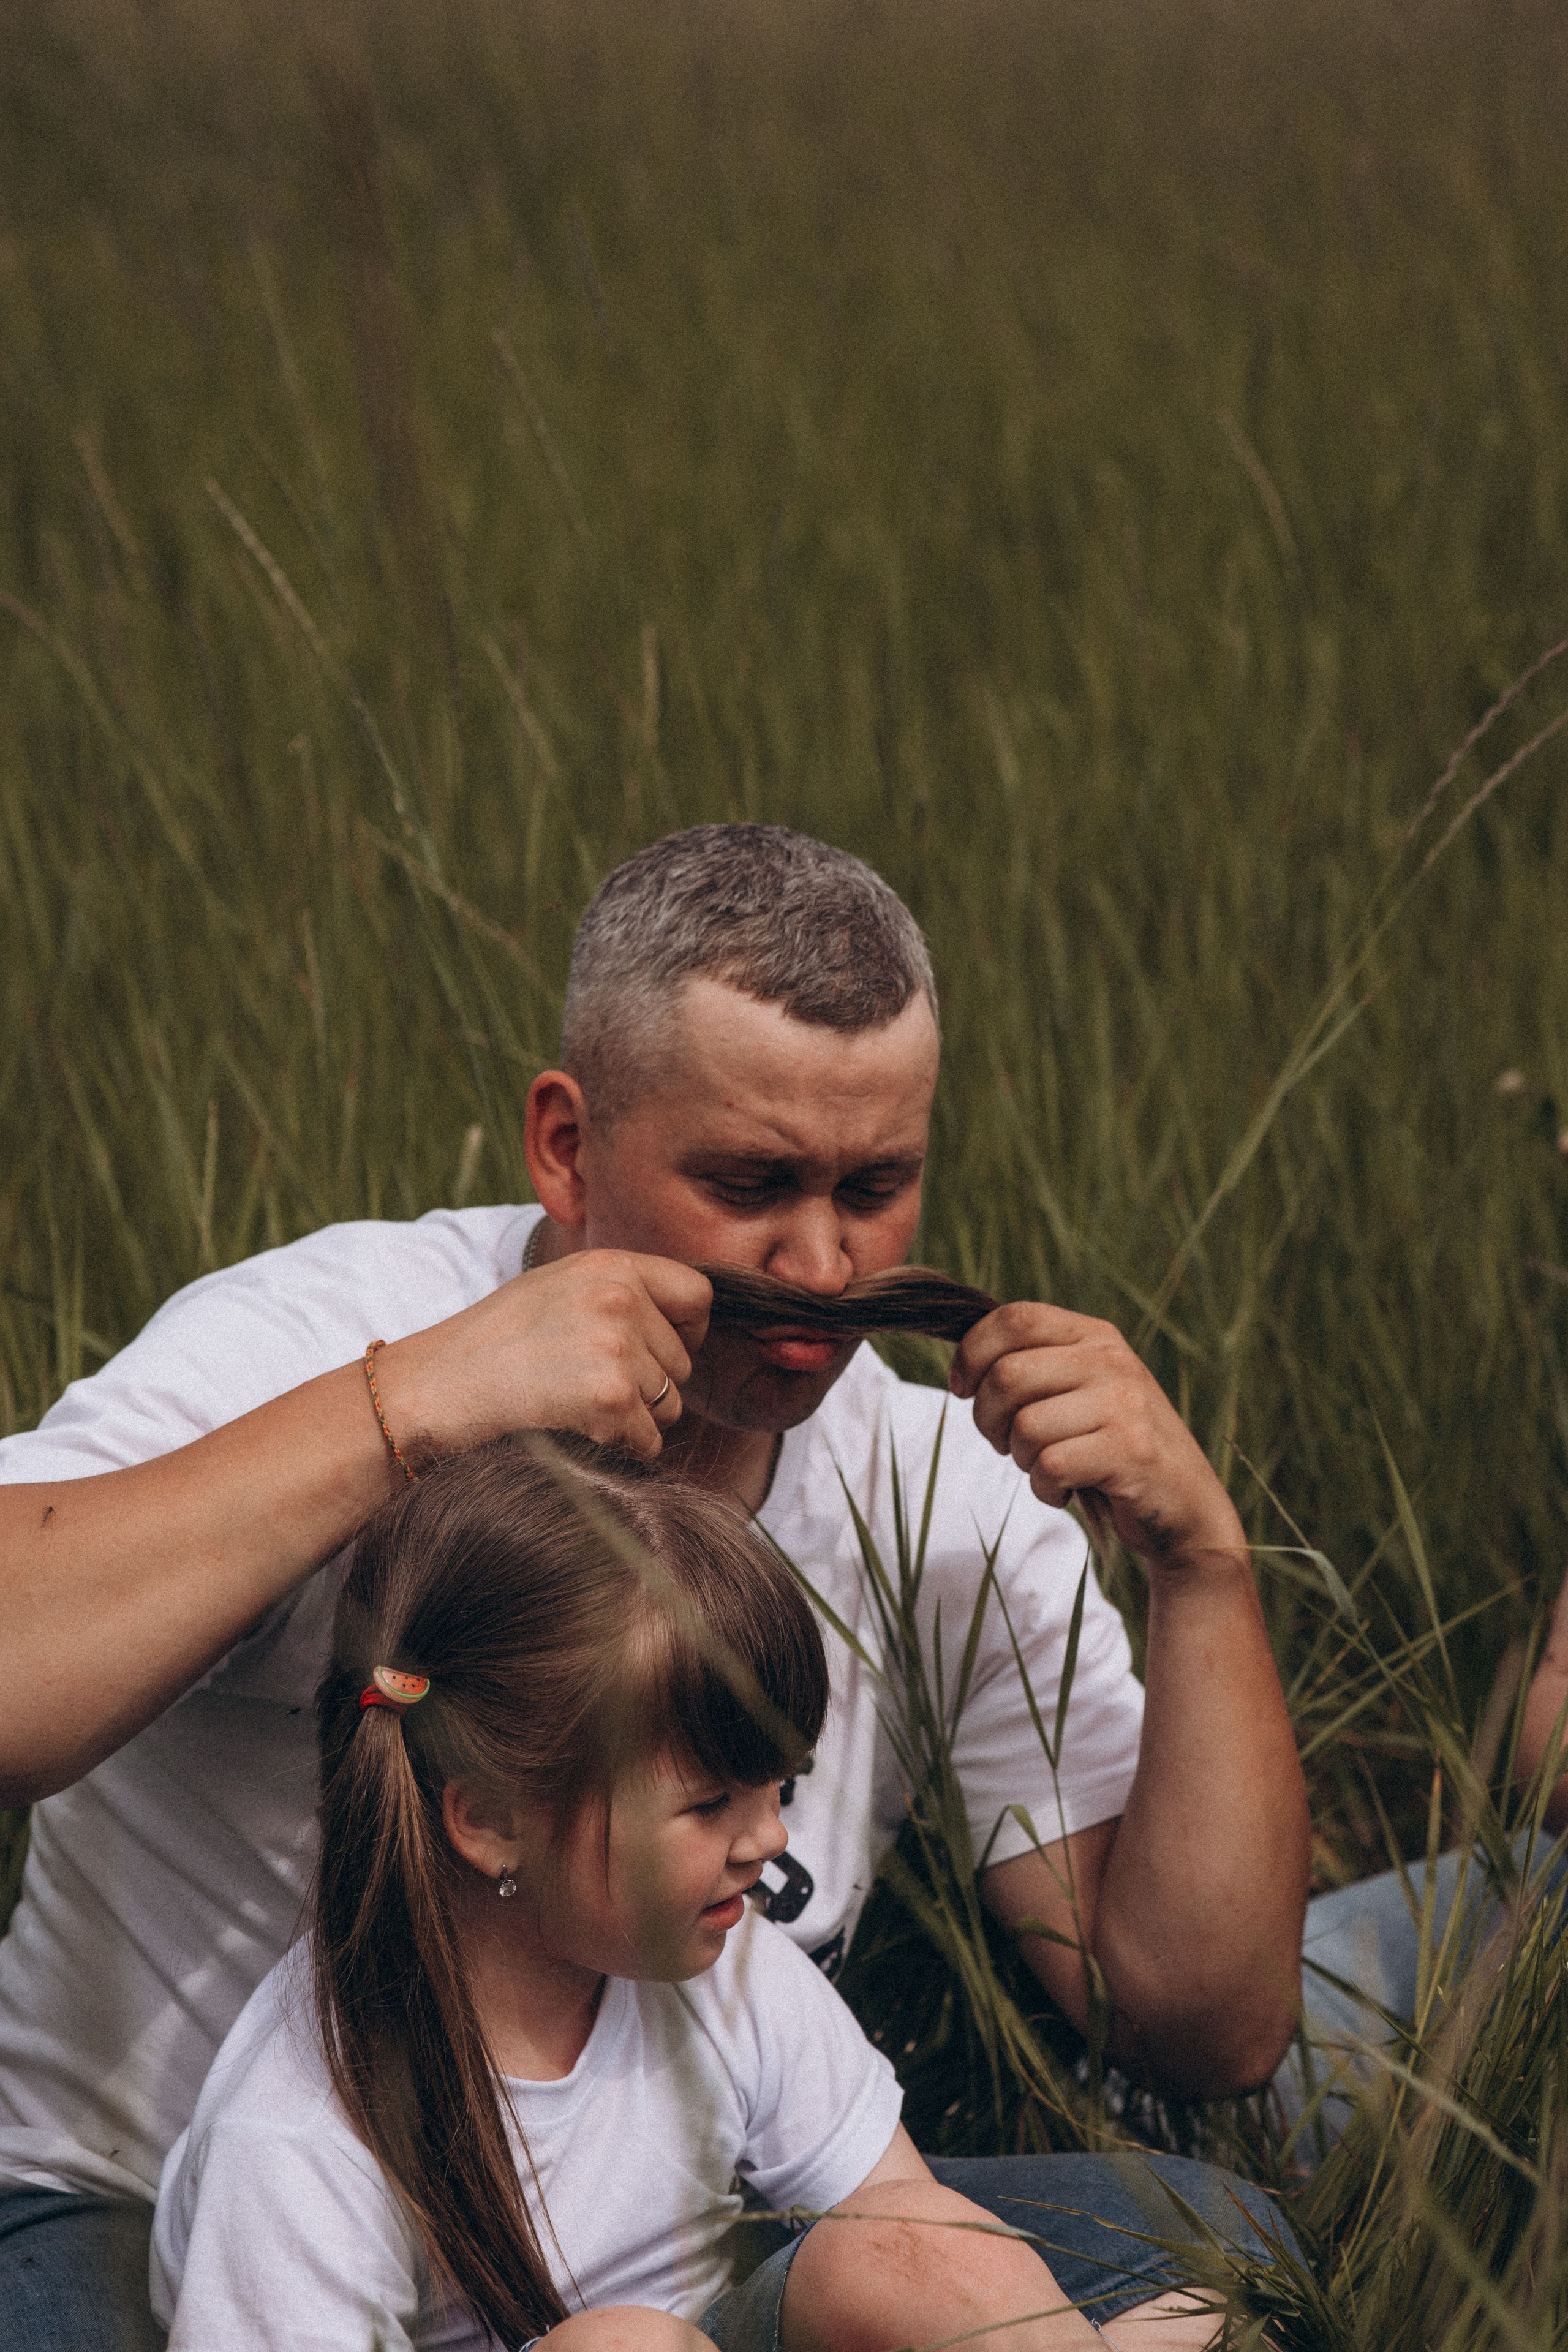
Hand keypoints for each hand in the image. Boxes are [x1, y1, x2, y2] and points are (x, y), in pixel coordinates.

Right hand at [376, 1250, 711, 1464]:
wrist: (436, 1389)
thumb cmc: (492, 1345)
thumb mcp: (556, 1289)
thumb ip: (617, 1293)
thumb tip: (684, 1322)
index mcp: (611, 1266)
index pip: (699, 1295)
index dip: (684, 1330)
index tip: (653, 1348)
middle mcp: (620, 1300)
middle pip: (683, 1362)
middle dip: (650, 1384)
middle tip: (587, 1386)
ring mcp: (618, 1350)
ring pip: (670, 1405)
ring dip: (634, 1419)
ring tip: (574, 1406)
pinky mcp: (611, 1400)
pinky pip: (648, 1441)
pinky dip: (619, 1448)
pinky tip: (574, 1431)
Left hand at [948, 1301, 1244, 1570]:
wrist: (1185, 1507)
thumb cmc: (1112, 1450)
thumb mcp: (1081, 1391)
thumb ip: (1035, 1366)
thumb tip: (963, 1360)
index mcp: (1095, 1336)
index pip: (1014, 1318)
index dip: (971, 1353)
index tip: (961, 1389)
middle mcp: (1112, 1361)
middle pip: (1007, 1374)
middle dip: (987, 1419)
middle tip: (1005, 1444)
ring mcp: (1125, 1404)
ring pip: (1025, 1426)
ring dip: (1020, 1459)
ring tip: (1047, 1468)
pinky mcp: (1131, 1451)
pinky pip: (1050, 1465)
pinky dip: (1044, 1488)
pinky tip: (1064, 1490)